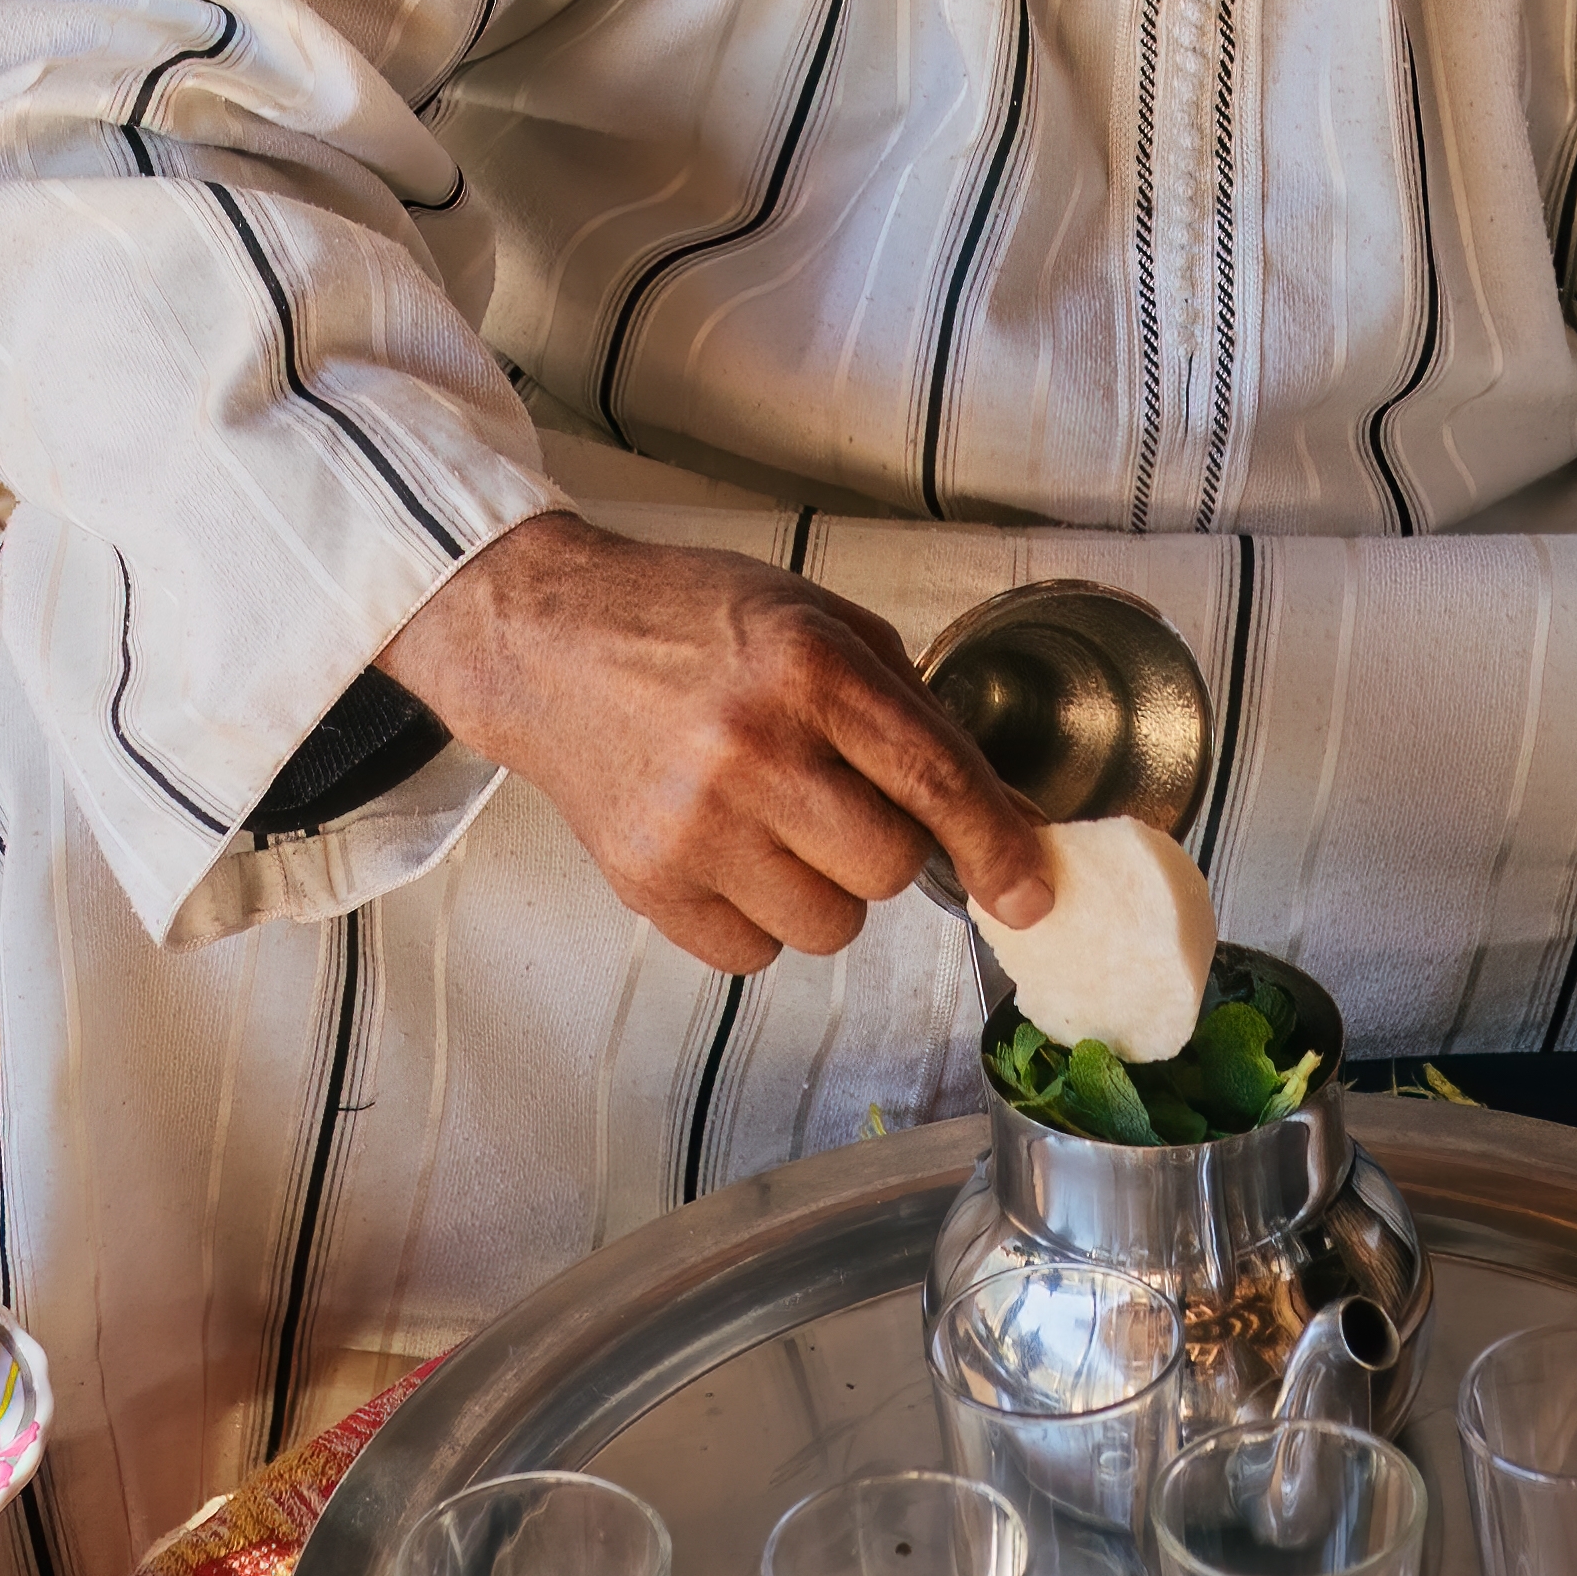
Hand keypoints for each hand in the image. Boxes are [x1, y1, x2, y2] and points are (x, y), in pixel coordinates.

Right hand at [376, 514, 1058, 972]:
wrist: (546, 638)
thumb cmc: (687, 621)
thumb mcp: (815, 622)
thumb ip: (910, 710)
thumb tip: (1003, 812)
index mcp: (805, 670)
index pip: (934, 779)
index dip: (999, 846)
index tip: (1030, 891)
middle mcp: (749, 750)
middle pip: (890, 869)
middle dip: (888, 847)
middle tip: (839, 798)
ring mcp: (692, 826)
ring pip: (831, 928)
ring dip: (826, 889)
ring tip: (777, 823)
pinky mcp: (646, 883)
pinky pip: (756, 954)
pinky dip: (760, 916)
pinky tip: (728, 850)